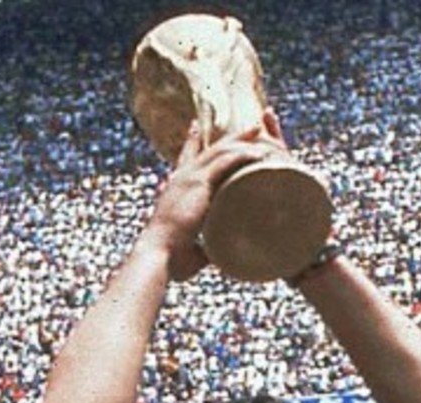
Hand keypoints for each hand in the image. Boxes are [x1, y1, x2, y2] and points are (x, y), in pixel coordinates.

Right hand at [143, 122, 284, 280]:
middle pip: (210, 148)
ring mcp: (190, 177)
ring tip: (260, 130)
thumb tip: (213, 256)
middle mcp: (181, 177)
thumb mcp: (188, 248)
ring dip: (242, 140)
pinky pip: (226, 161)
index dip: (191, 141)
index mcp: (176, 189)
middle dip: (230, 136)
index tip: (195, 127)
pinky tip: (260, 152)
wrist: (159, 253)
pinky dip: (244, 154)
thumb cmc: (170, 257)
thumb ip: (202, 247)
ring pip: (220, 149)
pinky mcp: (199, 182)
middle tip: (248, 127)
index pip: (185, 158)